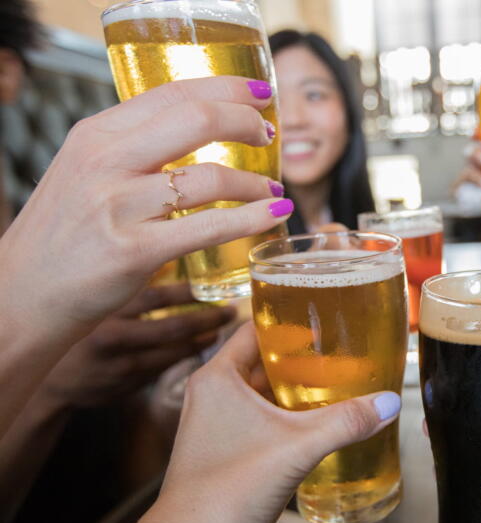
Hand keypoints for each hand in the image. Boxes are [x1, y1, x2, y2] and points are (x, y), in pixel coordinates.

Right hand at [0, 76, 291, 333]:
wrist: (23, 294)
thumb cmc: (65, 233)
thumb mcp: (86, 172)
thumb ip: (132, 147)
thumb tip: (198, 127)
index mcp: (96, 134)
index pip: (174, 93)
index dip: (228, 89)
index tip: (260, 95)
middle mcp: (105, 162)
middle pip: (197, 120)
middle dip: (246, 123)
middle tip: (269, 137)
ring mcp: (119, 207)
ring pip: (210, 177)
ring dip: (254, 183)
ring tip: (272, 190)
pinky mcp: (135, 251)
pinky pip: (210, 228)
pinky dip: (252, 218)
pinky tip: (274, 214)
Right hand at [36, 283, 234, 411]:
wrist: (49, 378)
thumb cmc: (75, 330)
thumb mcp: (92, 300)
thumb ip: (124, 281)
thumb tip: (166, 253)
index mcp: (104, 309)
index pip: (157, 296)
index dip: (191, 292)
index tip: (213, 286)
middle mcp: (113, 337)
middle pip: (174, 327)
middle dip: (208, 319)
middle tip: (230, 311)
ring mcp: (121, 366)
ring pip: (174, 352)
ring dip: (203, 340)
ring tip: (219, 329)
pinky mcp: (127, 386)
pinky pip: (165, 368)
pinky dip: (185, 356)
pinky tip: (199, 346)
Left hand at [134, 322, 400, 522]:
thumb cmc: (224, 493)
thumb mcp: (297, 447)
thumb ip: (345, 421)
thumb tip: (387, 402)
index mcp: (217, 378)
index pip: (253, 329)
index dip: (288, 321)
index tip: (321, 317)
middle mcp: (212, 397)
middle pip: (261, 362)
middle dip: (301, 359)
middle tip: (340, 352)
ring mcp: (217, 428)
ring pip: (262, 396)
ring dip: (296, 392)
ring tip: (337, 386)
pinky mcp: (226, 455)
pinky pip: (262, 425)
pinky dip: (288, 420)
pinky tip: (319, 428)